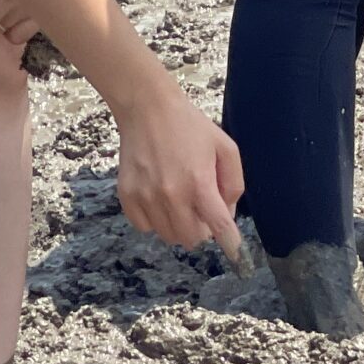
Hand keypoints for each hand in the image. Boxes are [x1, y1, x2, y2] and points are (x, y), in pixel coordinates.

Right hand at [112, 85, 244, 254]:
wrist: (147, 109)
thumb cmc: (190, 127)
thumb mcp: (226, 148)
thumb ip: (233, 183)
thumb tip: (227, 214)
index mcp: (198, 182)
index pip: (218, 225)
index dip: (230, 243)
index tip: (236, 254)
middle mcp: (170, 194)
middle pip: (191, 238)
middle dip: (203, 230)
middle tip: (203, 210)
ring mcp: (145, 196)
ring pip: (168, 236)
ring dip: (179, 227)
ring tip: (182, 201)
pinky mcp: (126, 195)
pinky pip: (144, 227)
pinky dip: (156, 221)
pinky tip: (161, 201)